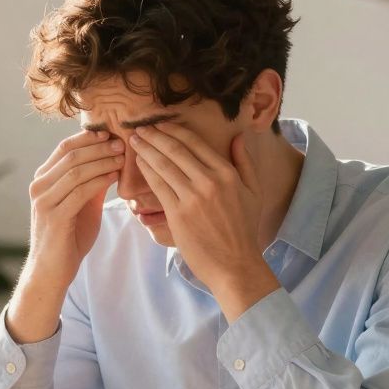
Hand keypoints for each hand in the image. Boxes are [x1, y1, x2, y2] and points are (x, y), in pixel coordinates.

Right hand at [8, 130, 123, 341]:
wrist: (52, 270)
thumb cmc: (68, 237)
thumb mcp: (81, 204)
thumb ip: (91, 183)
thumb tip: (111, 160)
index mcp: (43, 179)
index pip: (65, 147)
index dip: (90, 138)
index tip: (112, 134)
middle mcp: (39, 186)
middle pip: (71, 155)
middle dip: (99, 146)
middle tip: (122, 143)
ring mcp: (44, 201)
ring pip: (76, 170)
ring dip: (102, 161)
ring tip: (122, 158)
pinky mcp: (54, 216)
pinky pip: (80, 191)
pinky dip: (100, 181)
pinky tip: (115, 177)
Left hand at [130, 122, 278, 320]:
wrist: (235, 265)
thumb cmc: (244, 230)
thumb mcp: (254, 192)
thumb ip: (245, 162)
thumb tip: (239, 136)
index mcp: (227, 173)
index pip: (195, 143)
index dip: (173, 130)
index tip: (159, 124)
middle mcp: (210, 181)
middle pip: (175, 150)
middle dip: (154, 135)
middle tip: (139, 127)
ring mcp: (193, 197)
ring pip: (164, 165)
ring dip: (146, 149)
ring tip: (134, 140)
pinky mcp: (178, 214)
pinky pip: (158, 186)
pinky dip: (147, 170)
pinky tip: (138, 162)